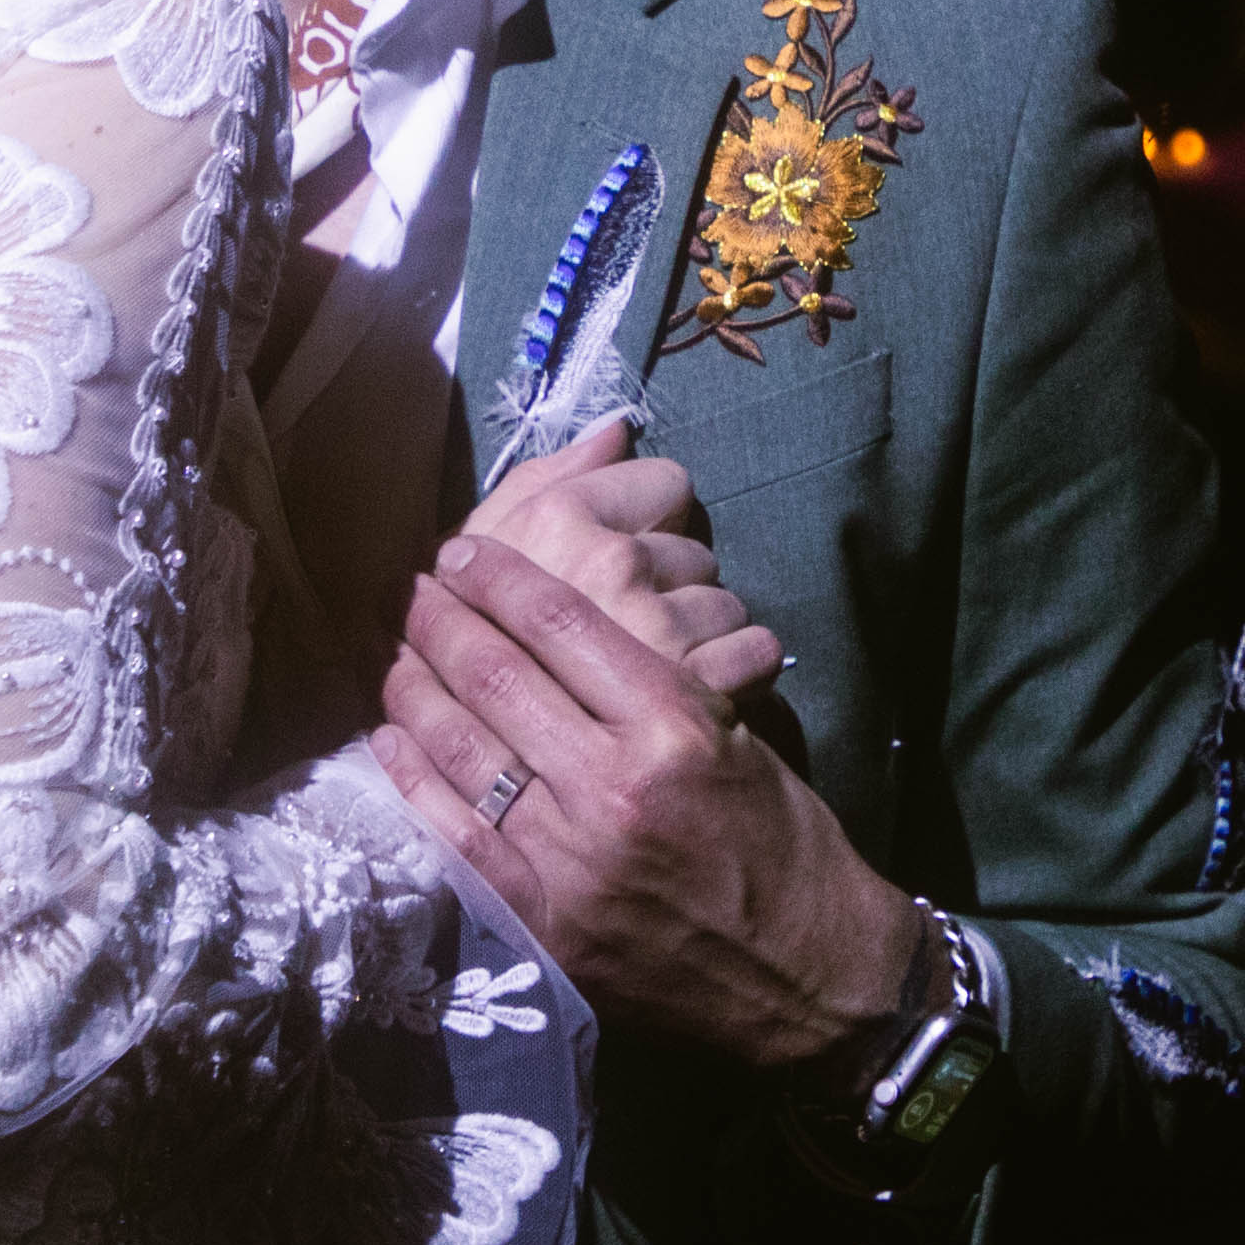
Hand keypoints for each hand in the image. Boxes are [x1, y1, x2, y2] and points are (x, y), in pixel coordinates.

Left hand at [373, 531, 923, 1069]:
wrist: (805, 978)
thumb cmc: (785, 847)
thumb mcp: (740, 737)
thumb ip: (657, 682)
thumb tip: (568, 627)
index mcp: (675, 726)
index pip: (560, 624)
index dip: (497, 578)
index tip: (461, 553)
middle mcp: (613, 784)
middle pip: (497, 675)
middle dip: (440, 620)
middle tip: (408, 589)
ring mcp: (570, 858)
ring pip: (463, 748)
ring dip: (413, 689)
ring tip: (390, 651)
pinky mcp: (543, 920)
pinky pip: (455, 834)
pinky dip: (415, 779)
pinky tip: (390, 739)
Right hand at [450, 416, 769, 690]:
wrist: (512, 815)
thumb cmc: (489, 670)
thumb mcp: (487, 576)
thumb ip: (542, 486)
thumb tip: (614, 429)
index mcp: (552, 530)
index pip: (665, 482)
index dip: (651, 518)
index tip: (619, 556)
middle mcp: (608, 572)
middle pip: (694, 549)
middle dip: (670, 587)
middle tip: (629, 629)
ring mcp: (655, 637)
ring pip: (724, 603)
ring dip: (701, 637)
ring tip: (655, 674)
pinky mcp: (701, 705)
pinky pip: (758, 651)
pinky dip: (739, 676)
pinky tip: (697, 699)